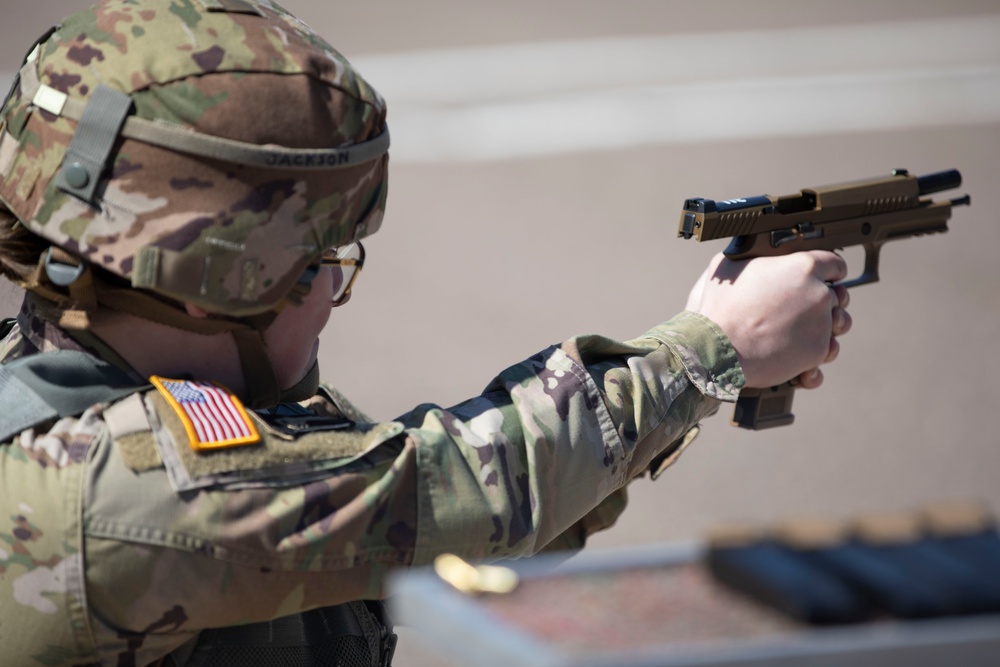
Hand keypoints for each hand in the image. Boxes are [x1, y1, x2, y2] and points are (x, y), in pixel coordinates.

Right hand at [685, 251, 852, 388]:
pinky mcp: (817, 351)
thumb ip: (754, 256)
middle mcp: (819, 294)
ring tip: (804, 333)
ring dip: (826, 327)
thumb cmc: (719, 308)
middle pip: (837, 295)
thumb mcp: (728, 265)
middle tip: (804, 309)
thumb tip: (754, 253)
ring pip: (838, 324)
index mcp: (802, 267)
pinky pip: (826, 352)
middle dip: (823, 301)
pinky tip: (797, 357)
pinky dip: (813, 356)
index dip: (827, 270)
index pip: (834, 263)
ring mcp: (822, 325)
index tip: (821, 278)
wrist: (717, 350)